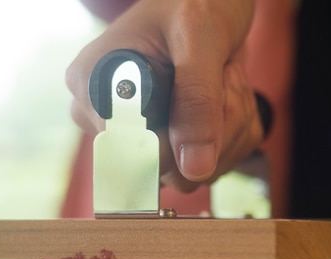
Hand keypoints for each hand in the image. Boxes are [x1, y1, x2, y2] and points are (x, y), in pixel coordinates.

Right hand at [66, 0, 264, 191]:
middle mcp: (110, 118)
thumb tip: (193, 168)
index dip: (182, 143)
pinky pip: (213, 164)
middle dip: (215, 129)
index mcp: (95, 87)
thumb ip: (197, 100)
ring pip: (197, 170)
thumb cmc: (197, 3)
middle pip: (169, 169)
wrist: (213, 3)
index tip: (212, 95)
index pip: (134, 155)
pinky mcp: (170, 143)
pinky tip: (228, 95)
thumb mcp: (199, 39)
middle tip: (223, 78)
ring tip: (225, 79)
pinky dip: (235, 132)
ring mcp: (141, 134)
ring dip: (230, 127)